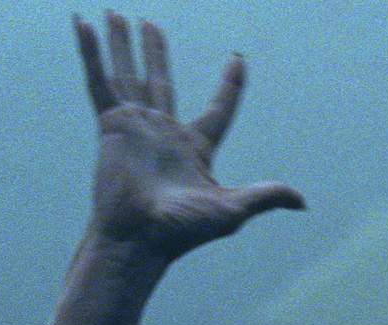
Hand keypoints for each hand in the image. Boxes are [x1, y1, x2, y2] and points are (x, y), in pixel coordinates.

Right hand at [74, 13, 303, 258]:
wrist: (140, 238)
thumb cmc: (183, 231)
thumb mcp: (233, 209)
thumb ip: (266, 196)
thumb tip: (302, 201)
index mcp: (195, 148)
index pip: (218, 109)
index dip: (230, 85)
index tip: (238, 59)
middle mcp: (163, 133)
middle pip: (161, 81)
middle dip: (155, 51)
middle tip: (150, 23)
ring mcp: (135, 127)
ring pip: (129, 74)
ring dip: (123, 44)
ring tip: (118, 14)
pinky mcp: (111, 125)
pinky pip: (99, 81)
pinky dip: (92, 54)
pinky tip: (85, 25)